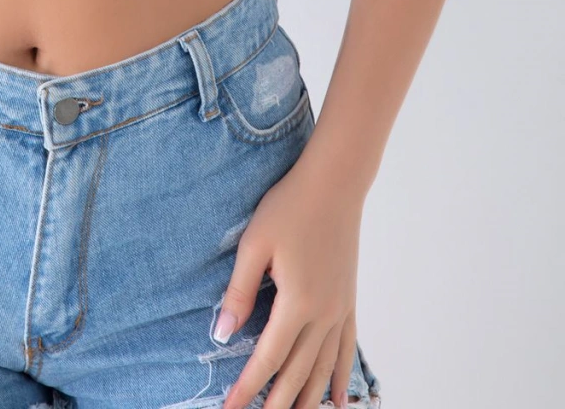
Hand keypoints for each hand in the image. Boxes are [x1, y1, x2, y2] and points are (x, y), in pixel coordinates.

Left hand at [214, 160, 364, 408]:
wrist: (334, 184)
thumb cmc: (289, 208)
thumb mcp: (255, 243)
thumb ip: (240, 290)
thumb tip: (224, 332)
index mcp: (297, 303)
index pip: (268, 358)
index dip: (248, 388)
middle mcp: (323, 315)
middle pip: (298, 373)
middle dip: (277, 404)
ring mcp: (340, 310)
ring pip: (324, 369)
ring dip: (309, 400)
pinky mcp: (349, 301)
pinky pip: (347, 350)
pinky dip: (341, 378)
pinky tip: (340, 401)